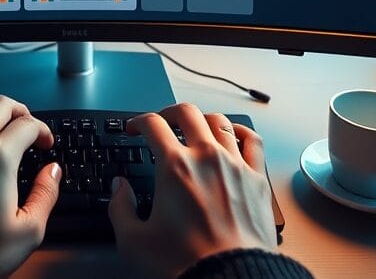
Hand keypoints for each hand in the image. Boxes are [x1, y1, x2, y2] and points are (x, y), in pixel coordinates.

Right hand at [108, 103, 275, 277]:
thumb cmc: (186, 265)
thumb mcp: (134, 241)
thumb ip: (120, 208)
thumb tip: (119, 188)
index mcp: (174, 167)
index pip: (152, 124)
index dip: (137, 122)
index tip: (134, 129)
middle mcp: (206, 157)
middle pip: (186, 112)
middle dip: (168, 113)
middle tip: (160, 123)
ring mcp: (235, 165)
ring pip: (219, 121)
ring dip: (202, 119)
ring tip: (194, 129)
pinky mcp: (256, 179)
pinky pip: (252, 141)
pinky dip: (240, 132)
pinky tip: (232, 136)